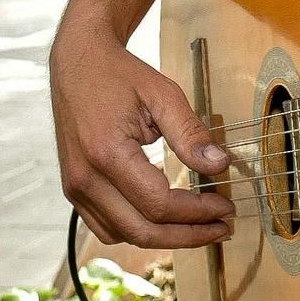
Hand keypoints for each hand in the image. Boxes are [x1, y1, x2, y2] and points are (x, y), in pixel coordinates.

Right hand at [50, 23, 234, 248]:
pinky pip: (107, 227)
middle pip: (143, 231)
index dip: (197, 212)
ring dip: (166, 237)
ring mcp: (75, 187)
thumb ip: (190, 133)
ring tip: (200, 225)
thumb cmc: (118, 75)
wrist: (78, 63)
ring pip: (124, 235)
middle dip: (188, 234)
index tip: (226, 207)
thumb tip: (219, 166)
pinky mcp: (73, 189)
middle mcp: (85, 178)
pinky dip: (138, 230)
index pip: (159, 204)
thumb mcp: (162, 94)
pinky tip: (165, 218)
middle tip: (221, 226)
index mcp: (106, 153)